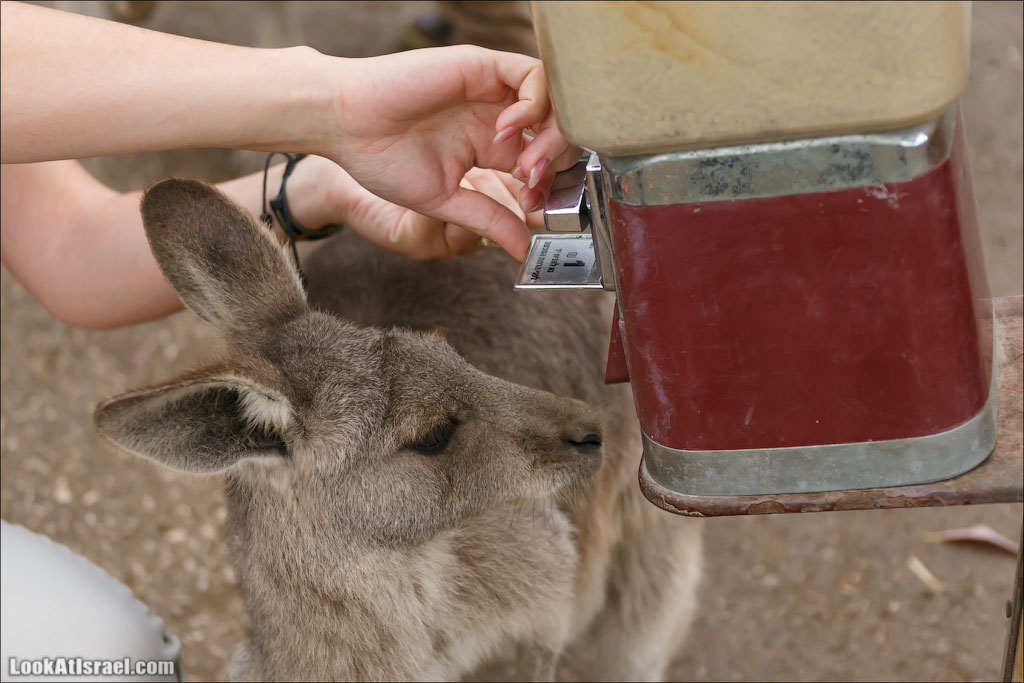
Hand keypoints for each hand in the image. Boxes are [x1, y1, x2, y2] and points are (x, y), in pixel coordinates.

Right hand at [324, 46, 578, 260]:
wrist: (343, 124)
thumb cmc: (380, 158)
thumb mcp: (444, 201)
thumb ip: (489, 220)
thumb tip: (525, 250)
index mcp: (488, 147)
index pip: (542, 162)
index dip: (549, 186)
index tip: (534, 208)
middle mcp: (496, 115)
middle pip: (556, 132)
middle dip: (557, 162)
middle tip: (534, 185)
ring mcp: (492, 91)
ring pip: (554, 103)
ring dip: (551, 136)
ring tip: (525, 164)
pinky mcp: (483, 66)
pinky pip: (533, 76)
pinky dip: (534, 105)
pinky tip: (506, 131)